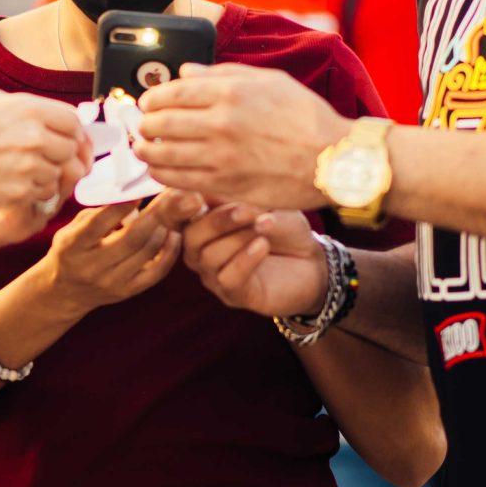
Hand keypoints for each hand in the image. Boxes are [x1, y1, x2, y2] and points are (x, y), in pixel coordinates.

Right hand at [0, 91, 90, 213]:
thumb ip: (30, 106)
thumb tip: (58, 115)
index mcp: (30, 109)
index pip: (73, 121)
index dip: (76, 132)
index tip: (73, 139)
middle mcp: (33, 137)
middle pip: (71, 149)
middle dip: (65, 154)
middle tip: (56, 158)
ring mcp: (28, 166)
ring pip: (60, 173)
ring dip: (50, 173)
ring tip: (30, 169)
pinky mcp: (19, 191)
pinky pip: (45, 192)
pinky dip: (38, 190)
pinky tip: (21, 182)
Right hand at [42, 194, 183, 315]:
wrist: (65, 292)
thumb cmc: (71, 250)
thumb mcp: (72, 229)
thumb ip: (98, 213)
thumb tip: (132, 196)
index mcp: (72, 247)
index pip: (98, 224)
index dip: (121, 206)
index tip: (140, 189)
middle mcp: (91, 267)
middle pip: (131, 239)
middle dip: (154, 214)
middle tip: (169, 195)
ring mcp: (111, 282)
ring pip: (147, 252)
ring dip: (163, 229)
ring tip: (170, 212)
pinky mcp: (128, 291)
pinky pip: (157, 271)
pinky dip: (170, 251)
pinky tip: (173, 234)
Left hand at [135, 64, 345, 212]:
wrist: (332, 159)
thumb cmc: (306, 117)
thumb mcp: (269, 81)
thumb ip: (223, 74)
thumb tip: (186, 72)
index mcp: (230, 93)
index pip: (172, 93)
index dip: (153, 98)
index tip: (147, 103)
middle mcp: (221, 124)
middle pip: (162, 123)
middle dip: (146, 124)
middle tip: (142, 126)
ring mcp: (221, 157)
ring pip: (164, 154)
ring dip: (146, 151)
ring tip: (143, 149)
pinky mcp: (225, 185)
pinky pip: (179, 181)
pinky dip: (162, 175)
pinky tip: (160, 170)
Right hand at [169, 195, 328, 318]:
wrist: (312, 261)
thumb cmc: (283, 227)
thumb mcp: (267, 204)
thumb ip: (241, 200)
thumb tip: (218, 192)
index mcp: (201, 221)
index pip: (173, 212)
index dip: (175, 204)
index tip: (196, 196)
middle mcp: (200, 249)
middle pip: (190, 236)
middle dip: (217, 221)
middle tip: (246, 211)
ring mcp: (213, 274)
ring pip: (208, 257)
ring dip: (237, 238)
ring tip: (265, 226)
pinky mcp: (233, 295)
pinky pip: (227, 278)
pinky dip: (245, 260)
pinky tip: (263, 246)